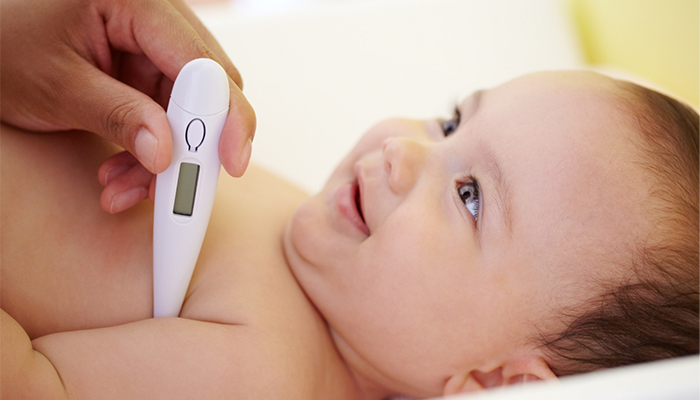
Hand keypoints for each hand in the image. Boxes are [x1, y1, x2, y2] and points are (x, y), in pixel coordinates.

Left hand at [1, 0, 255, 212]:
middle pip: (209, 90)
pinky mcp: (148, 72)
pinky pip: (169, 118)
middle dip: (192, 146)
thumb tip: (166, 152)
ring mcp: (154, 48)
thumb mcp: (58, 85)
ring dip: (166, 159)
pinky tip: (123, 174)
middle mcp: (157, 21)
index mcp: (138, 3)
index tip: (231, 162)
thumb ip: (117, 115)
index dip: (225, 115)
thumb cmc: (6, 48)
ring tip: (124, 188)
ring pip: (190, 113)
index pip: (202, 63)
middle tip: (172, 189)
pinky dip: (152, 153)